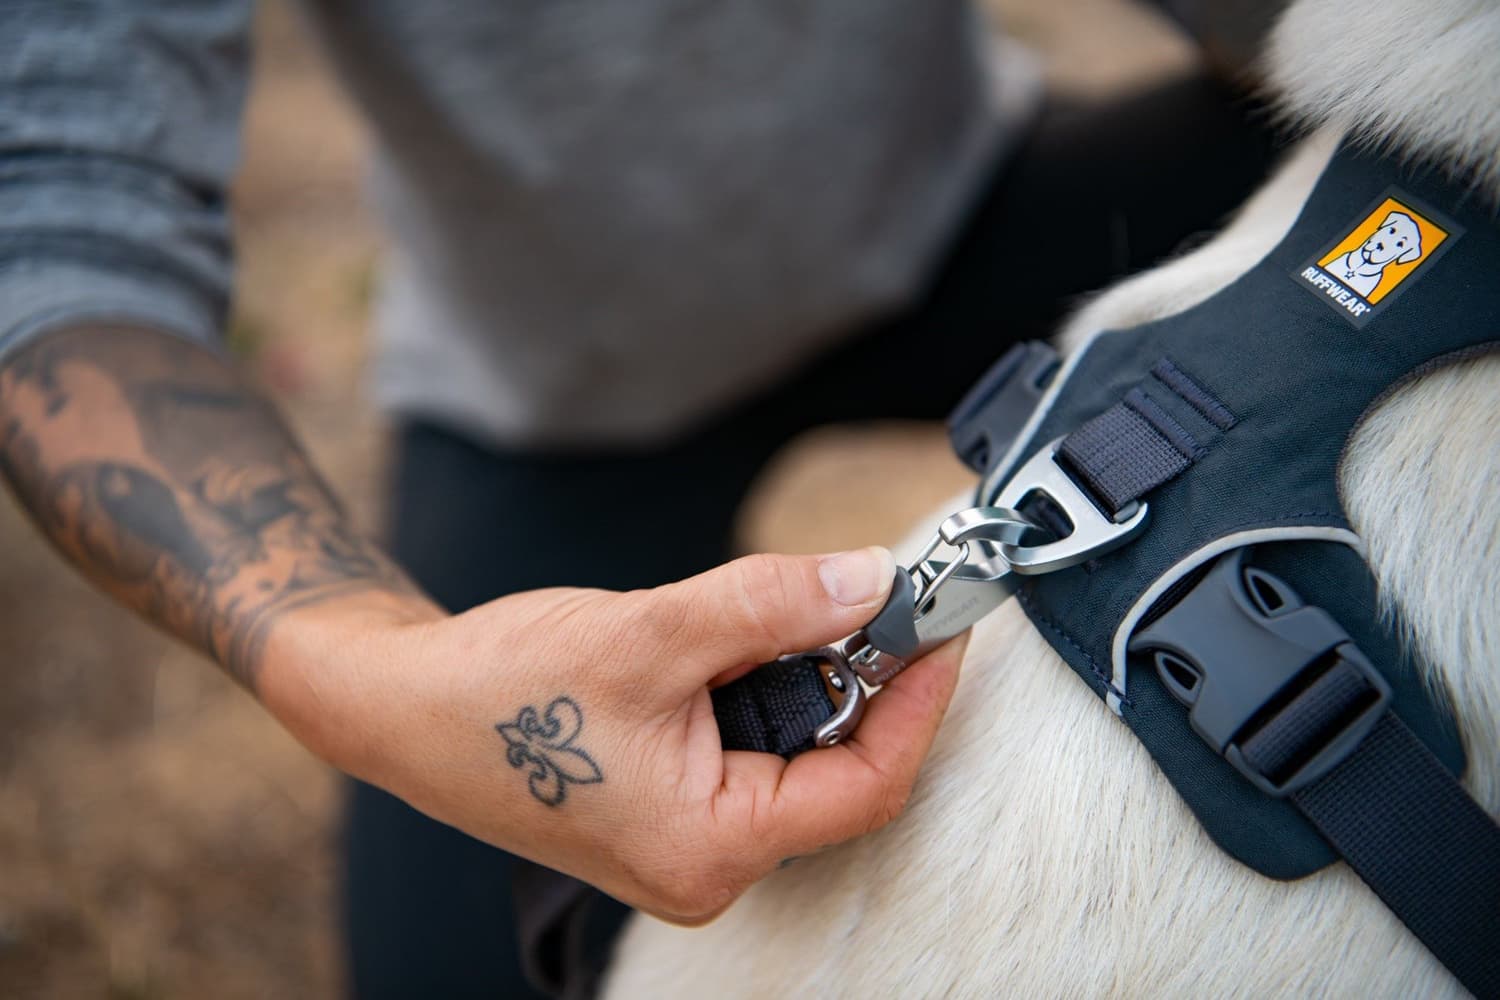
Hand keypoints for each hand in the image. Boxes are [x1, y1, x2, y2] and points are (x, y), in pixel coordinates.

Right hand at [261, 547, 965, 922]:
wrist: (401, 702)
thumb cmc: (499, 689)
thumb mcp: (651, 633)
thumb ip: (769, 605)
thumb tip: (870, 581)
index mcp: (711, 847)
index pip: (867, 782)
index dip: (917, 698)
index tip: (943, 625)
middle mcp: (707, 863)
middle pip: (836, 770)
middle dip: (858, 676)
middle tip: (872, 593)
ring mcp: (687, 841)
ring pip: (791, 753)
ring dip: (801, 675)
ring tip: (775, 608)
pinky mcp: (669, 808)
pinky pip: (749, 750)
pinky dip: (759, 689)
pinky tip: (727, 643)